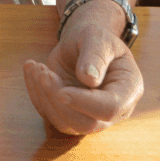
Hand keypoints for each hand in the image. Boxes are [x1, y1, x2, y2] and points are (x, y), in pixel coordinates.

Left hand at [22, 5, 142, 133]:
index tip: (61, 90)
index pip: (110, 108)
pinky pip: (49, 114)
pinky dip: (36, 93)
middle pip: (86, 123)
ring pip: (65, 123)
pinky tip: (31, 70)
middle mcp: (112, 110)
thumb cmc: (95, 38)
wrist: (83, 41)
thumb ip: (96, 56)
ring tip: (36, 67)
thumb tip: (89, 80)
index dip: (84, 103)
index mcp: (128, 90)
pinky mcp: (68, 113)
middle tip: (43, 72)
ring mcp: (90, 115)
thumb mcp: (98, 38)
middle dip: (58, 100)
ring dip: (44, 97)